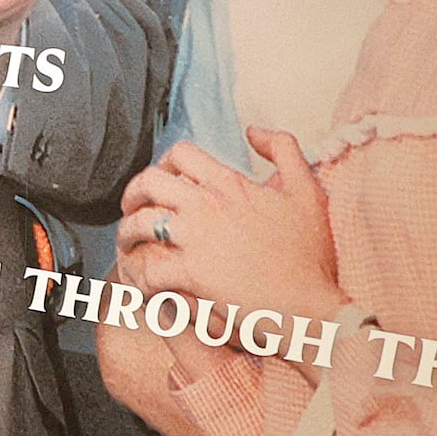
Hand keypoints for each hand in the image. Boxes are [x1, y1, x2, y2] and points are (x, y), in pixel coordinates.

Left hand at [112, 131, 342, 329]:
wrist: (307, 304)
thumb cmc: (309, 254)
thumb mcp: (307, 190)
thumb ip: (284, 150)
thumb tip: (253, 130)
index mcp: (231, 184)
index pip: (180, 154)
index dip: (163, 163)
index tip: (163, 180)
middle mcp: (208, 205)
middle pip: (149, 182)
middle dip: (132, 194)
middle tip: (132, 210)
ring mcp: (197, 239)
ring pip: (139, 224)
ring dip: (127, 234)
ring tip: (129, 247)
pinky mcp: (191, 273)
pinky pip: (148, 269)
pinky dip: (139, 277)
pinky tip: (143, 285)